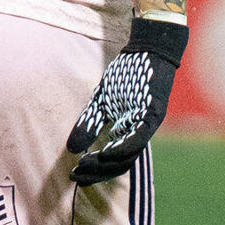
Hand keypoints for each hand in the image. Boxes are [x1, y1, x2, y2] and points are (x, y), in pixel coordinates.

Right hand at [66, 15, 187, 185]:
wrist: (147, 49)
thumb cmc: (127, 75)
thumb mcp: (101, 102)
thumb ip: (89, 124)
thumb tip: (71, 149)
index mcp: (128, 132)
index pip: (112, 162)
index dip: (93, 172)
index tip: (73, 175)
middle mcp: (139, 133)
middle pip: (120, 165)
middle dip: (97, 173)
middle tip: (77, 175)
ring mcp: (147, 125)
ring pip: (129, 155)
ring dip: (107, 164)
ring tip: (86, 165)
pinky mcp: (154, 113)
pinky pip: (140, 137)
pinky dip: (123, 147)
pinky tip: (106, 153)